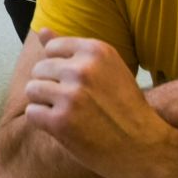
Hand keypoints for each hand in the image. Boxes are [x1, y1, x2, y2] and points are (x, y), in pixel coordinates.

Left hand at [22, 27, 171, 177]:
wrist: (145, 147)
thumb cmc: (124, 106)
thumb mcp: (107, 69)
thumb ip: (72, 51)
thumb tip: (41, 30)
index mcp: (95, 51)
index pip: (52, 48)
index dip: (59, 68)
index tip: (75, 83)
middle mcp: (82, 69)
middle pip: (40, 69)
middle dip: (50, 86)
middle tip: (74, 104)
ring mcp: (71, 95)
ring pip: (32, 89)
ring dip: (44, 103)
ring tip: (67, 114)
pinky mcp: (61, 121)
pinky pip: (32, 112)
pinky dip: (43, 122)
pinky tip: (63, 127)